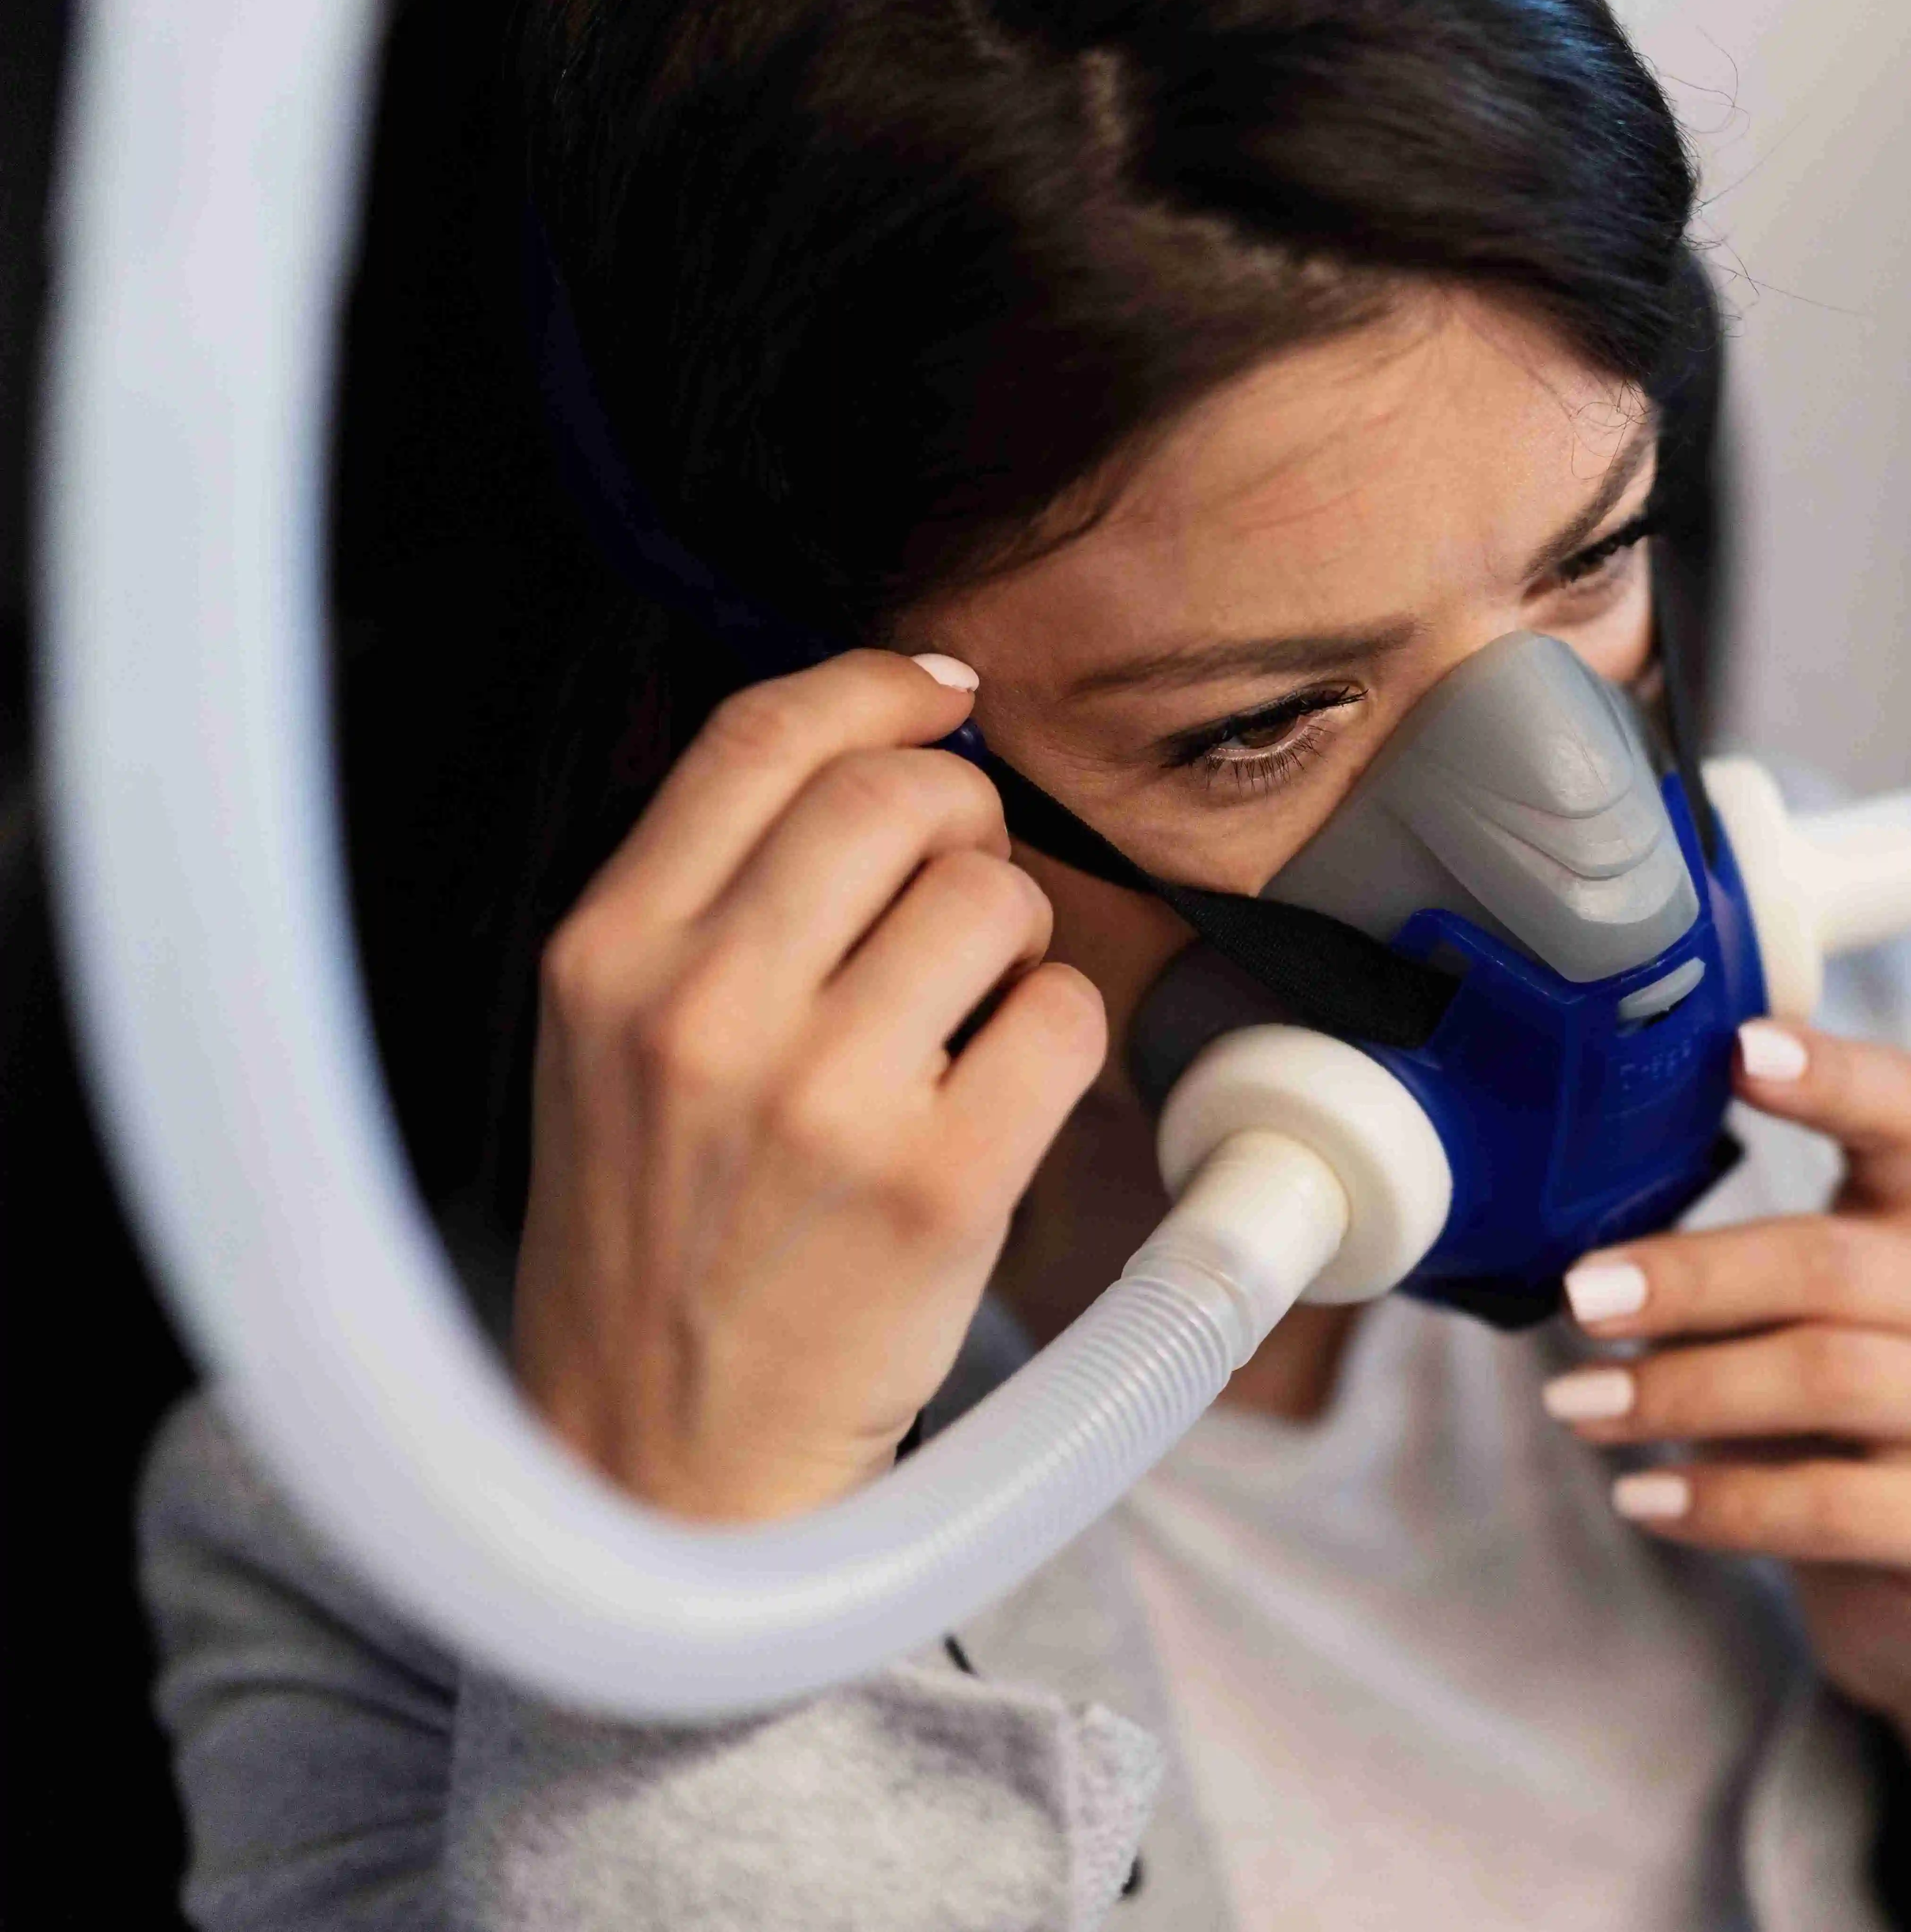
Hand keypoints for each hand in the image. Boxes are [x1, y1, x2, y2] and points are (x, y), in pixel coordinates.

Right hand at [511, 650, 1105, 1521]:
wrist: (660, 1461)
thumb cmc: (660, 1239)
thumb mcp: (611, 1044)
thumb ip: (710, 898)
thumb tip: (877, 747)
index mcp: (607, 957)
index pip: (760, 738)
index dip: (876, 688)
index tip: (944, 695)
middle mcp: (701, 1012)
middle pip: (897, 797)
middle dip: (966, 819)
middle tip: (966, 890)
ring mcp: (823, 1099)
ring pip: (996, 899)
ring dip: (1020, 938)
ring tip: (975, 1015)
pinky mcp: (938, 1185)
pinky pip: (1062, 1019)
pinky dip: (1063, 1033)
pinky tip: (1009, 1088)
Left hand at [1546, 1017, 1910, 1869]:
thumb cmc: (1821, 1425)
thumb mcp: (1779, 1326)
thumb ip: (1719, 1277)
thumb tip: (1576, 1255)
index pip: (1906, 1114)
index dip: (1830, 1075)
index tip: (1736, 1047)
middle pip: (1833, 1262)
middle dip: (1691, 1277)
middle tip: (1580, 1297)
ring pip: (1832, 1376)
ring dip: (1686, 1391)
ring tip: (1578, 1406)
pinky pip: (1836, 1506)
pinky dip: (1723, 1502)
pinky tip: (1642, 1497)